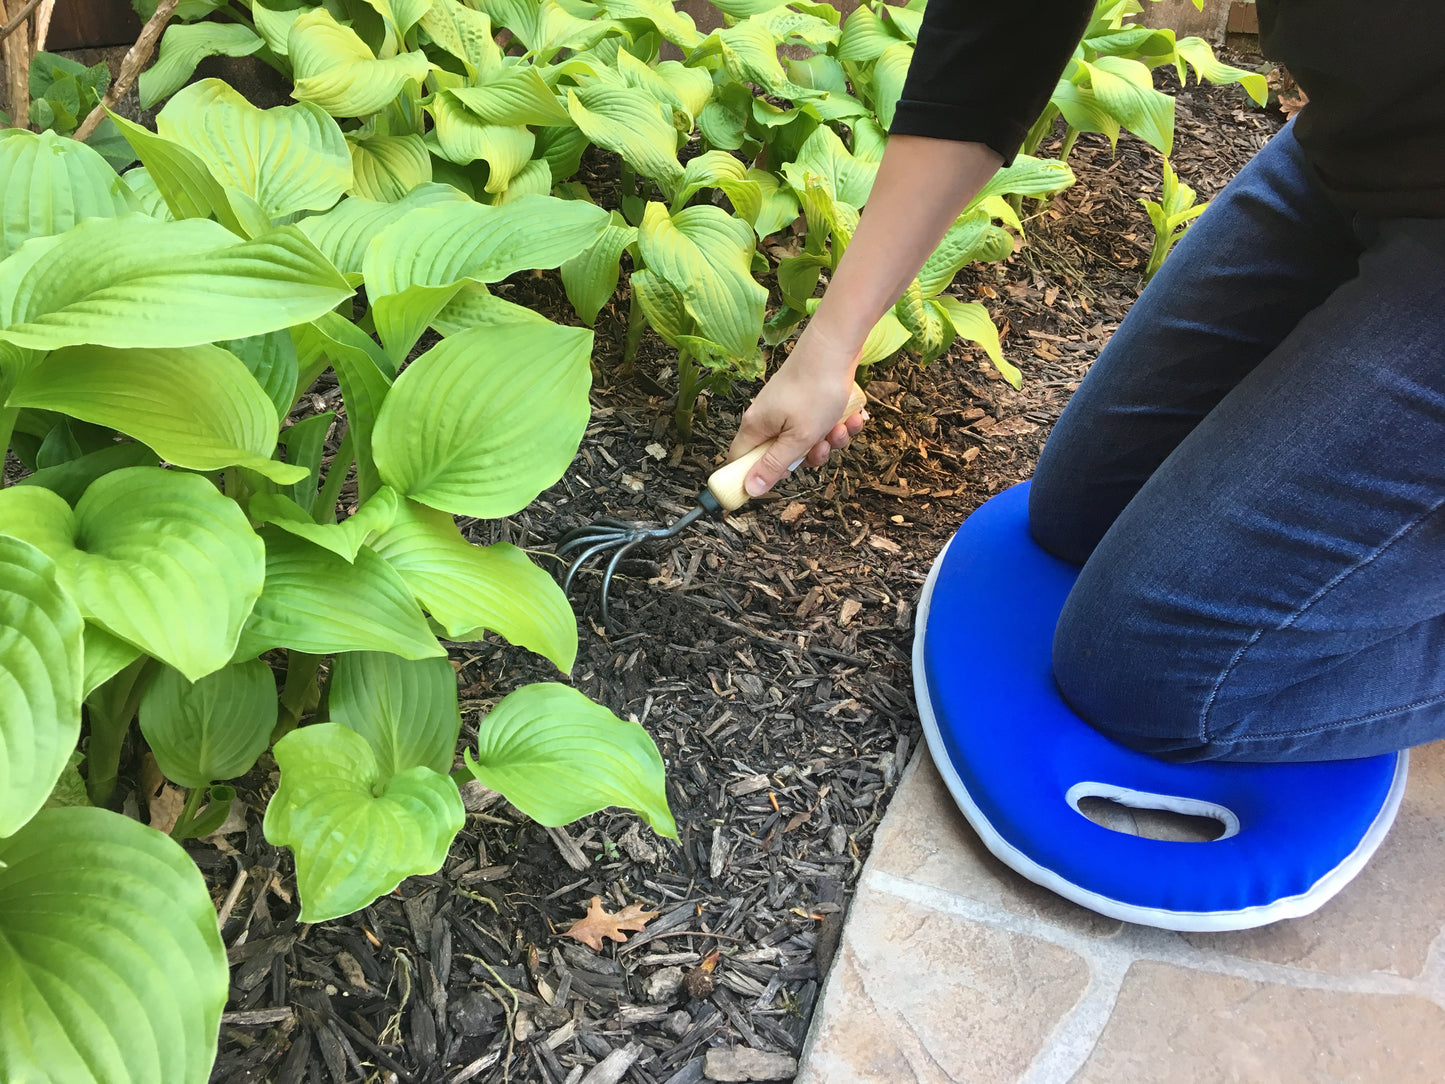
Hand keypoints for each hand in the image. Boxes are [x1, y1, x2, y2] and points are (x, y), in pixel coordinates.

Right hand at [728, 320, 868, 497]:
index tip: (779, 481)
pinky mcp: (807, 399)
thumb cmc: (815, 390)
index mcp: (756, 426)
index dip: (755, 476)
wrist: (836, 346)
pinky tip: (851, 416)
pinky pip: (819, 423)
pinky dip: (837, 423)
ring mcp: (788, 407)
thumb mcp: (798, 438)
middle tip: (820, 447)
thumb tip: (750, 489)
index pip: (740, 460)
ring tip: (841, 426)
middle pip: (781, 454)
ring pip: (806, 440)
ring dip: (828, 440)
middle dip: (808, 457)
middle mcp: (768, 417)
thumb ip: (774, 465)